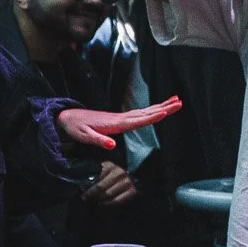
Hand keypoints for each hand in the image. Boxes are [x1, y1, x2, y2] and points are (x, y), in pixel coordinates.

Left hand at [58, 96, 181, 148]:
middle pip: (145, 113)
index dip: (151, 117)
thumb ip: (99, 141)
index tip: (165, 111)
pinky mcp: (119, 118)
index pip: (137, 120)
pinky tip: (158, 109)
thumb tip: (112, 145)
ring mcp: (120, 117)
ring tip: (176, 101)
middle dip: (163, 107)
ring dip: (161, 106)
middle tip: (180, 102)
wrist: (67, 118)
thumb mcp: (84, 137)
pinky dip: (151, 110)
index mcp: (115, 124)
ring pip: (144, 111)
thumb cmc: (75, 128)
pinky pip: (139, 113)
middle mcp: (120, 118)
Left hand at [81, 161, 137, 205]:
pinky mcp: (132, 191)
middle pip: (101, 187)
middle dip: (91, 194)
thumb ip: (94, 175)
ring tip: (93, 201)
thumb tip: (82, 186)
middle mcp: (119, 173)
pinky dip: (108, 203)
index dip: (88, 184)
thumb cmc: (112, 175)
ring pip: (109, 194)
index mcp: (110, 166)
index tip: (81, 190)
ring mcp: (127, 182)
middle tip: (85, 198)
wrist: (131, 176)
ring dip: (99, 199)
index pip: (96, 177)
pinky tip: (102, 204)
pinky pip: (118, 200)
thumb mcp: (103, 170)